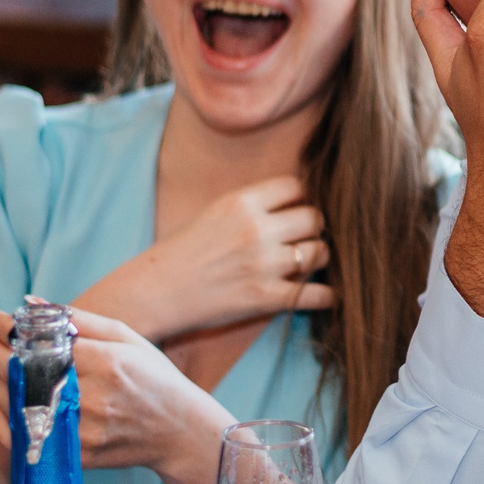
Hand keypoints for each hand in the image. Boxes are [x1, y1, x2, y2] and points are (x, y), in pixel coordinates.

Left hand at [0, 308, 231, 483]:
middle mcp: (91, 397)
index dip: (9, 328)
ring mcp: (82, 429)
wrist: (179, 432)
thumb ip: (80, 321)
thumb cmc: (154, 378)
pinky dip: (4, 422)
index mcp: (105, 362)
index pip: (40, 342)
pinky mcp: (76, 454)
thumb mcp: (127, 339)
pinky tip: (0, 404)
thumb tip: (32, 303)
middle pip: (23, 373)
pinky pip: (25, 439)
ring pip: (18, 404)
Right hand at [142, 179, 335, 338]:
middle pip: (315, 218)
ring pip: (320, 252)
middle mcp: (257, 230)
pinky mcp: (266, 298)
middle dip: (314, 227)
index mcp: (242, 203)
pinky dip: (326, 296)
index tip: (298, 208)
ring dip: (319, 257)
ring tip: (309, 262)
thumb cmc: (184, 251)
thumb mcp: (216, 211)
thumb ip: (254, 203)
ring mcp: (264, 265)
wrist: (156, 291)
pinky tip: (325, 294)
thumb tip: (297, 197)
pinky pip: (316, 294)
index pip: (297, 186)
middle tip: (306, 237)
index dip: (302, 196)